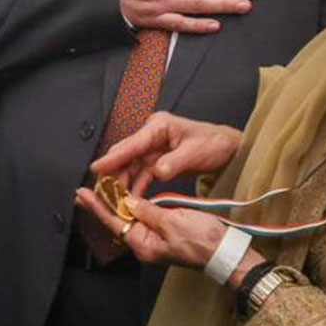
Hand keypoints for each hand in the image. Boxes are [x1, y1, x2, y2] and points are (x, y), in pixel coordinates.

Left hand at [73, 186, 261, 284]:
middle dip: (102, 204)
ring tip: (103, 188)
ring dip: (117, 203)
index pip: (114, 223)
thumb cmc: (204, 241)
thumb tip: (128, 201)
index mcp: (144, 245)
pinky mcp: (163, 234)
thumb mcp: (174, 222)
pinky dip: (132, 205)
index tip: (82, 193)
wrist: (226, 252)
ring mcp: (153, 240)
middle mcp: (145, 245)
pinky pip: (142, 218)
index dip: (98, 206)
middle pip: (117, 222)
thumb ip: (148, 211)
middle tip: (85, 189)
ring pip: (129, 219)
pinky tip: (127, 196)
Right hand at [91, 111, 243, 197]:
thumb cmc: (215, 144)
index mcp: (159, 126)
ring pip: (131, 166)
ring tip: (115, 198)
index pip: (132, 143)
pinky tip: (131, 198)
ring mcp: (154, 148)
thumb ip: (175, 162)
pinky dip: (135, 185)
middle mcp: (152, 135)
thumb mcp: (196, 152)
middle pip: (126, 154)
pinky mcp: (157, 160)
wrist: (229, 149)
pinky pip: (141, 173)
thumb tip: (157, 172)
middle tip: (103, 190)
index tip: (96, 168)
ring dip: (123, 182)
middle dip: (113, 172)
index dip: (113, 157)